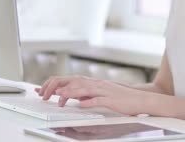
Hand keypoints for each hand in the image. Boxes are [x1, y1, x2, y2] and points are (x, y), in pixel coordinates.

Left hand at [34, 76, 151, 115]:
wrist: (140, 99)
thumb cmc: (121, 99)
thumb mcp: (101, 95)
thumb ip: (87, 94)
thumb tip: (74, 96)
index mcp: (94, 83)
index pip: (71, 80)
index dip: (56, 84)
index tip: (44, 90)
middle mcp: (97, 84)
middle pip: (74, 82)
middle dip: (59, 87)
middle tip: (46, 94)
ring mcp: (104, 91)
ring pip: (84, 89)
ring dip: (70, 93)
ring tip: (59, 97)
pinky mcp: (111, 99)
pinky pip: (99, 100)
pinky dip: (89, 101)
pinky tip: (81, 104)